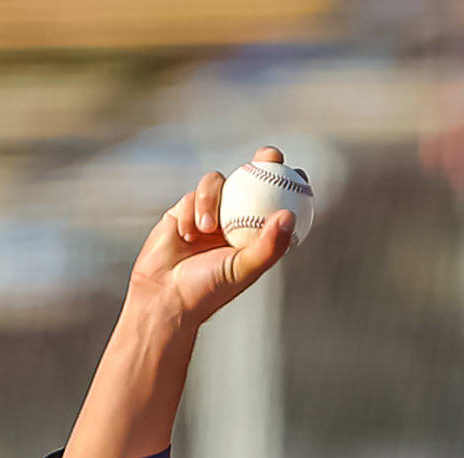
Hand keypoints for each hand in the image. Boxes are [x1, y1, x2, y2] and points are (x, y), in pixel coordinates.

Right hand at [124, 148, 299, 335]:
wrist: (165, 296)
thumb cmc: (208, 290)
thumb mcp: (243, 269)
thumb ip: (268, 245)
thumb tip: (289, 215)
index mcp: (254, 234)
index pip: (277, 203)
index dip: (290, 184)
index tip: (298, 172)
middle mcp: (235, 219)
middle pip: (253, 179)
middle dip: (264, 160)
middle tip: (269, 155)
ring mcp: (209, 212)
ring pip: (217, 182)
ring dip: (211, 199)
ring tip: (206, 229)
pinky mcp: (184, 210)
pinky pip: (191, 196)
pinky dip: (190, 212)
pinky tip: (186, 236)